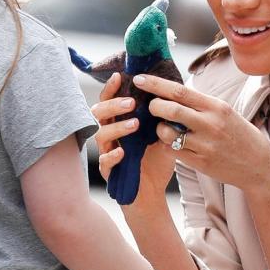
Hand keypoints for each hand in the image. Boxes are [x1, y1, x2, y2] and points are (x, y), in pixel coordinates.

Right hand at [92, 73, 175, 203]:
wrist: (152, 193)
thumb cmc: (154, 162)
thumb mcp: (163, 136)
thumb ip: (162, 119)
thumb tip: (171, 97)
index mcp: (119, 123)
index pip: (109, 101)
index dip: (111, 88)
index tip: (120, 76)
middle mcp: (109, 136)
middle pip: (98, 113)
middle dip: (112, 105)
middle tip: (131, 102)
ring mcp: (107, 153)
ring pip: (101, 135)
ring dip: (117, 128)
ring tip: (135, 125)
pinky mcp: (109, 172)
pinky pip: (105, 162)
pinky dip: (113, 155)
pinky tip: (123, 151)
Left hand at [133, 74, 269, 193]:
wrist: (259, 166)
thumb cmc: (240, 136)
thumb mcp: (226, 113)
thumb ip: (201, 104)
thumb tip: (173, 92)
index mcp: (216, 107)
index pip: (180, 91)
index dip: (156, 84)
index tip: (139, 79)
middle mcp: (210, 124)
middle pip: (170, 109)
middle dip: (153, 106)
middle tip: (150, 107)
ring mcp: (205, 145)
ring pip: (166, 133)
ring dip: (159, 129)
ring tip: (166, 129)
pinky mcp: (200, 163)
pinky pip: (172, 151)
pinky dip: (167, 145)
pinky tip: (173, 144)